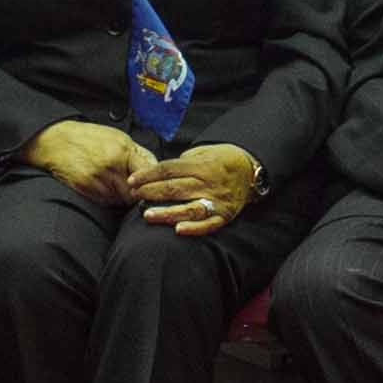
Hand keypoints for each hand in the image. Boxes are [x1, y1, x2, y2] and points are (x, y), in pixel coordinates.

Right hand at [27, 119, 155, 205]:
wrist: (56, 140)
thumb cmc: (89, 138)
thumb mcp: (117, 137)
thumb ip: (138, 154)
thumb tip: (156, 169)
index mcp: (123, 150)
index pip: (149, 175)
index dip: (153, 184)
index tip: (154, 187)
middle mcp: (112, 165)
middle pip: (137, 192)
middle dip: (139, 194)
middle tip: (136, 191)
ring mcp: (99, 178)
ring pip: (122, 199)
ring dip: (123, 197)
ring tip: (116, 185)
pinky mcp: (87, 188)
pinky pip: (107, 201)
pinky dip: (109, 198)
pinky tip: (103, 187)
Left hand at [137, 141, 261, 236]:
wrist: (250, 170)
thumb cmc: (221, 159)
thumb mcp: (203, 152)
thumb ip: (182, 162)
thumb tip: (158, 174)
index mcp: (202, 165)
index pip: (169, 169)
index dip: (148, 175)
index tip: (132, 181)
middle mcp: (209, 182)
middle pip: (174, 188)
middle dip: (150, 192)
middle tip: (133, 196)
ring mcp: (217, 200)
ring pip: (188, 208)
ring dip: (167, 213)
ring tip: (148, 215)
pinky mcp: (224, 215)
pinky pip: (208, 224)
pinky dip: (194, 228)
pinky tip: (178, 230)